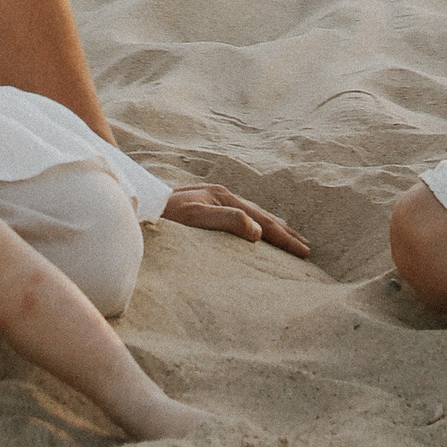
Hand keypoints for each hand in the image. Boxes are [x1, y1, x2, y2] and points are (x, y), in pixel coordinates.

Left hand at [159, 180, 311, 257]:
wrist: (138, 201)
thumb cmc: (164, 213)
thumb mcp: (193, 217)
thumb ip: (226, 220)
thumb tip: (258, 232)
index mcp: (225, 197)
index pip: (263, 221)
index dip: (285, 238)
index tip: (304, 252)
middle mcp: (223, 195)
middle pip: (262, 215)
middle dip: (286, 232)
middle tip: (307, 248)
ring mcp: (215, 198)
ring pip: (254, 213)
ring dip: (274, 227)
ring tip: (290, 237)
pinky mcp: (206, 204)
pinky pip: (242, 216)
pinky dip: (257, 223)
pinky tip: (256, 230)